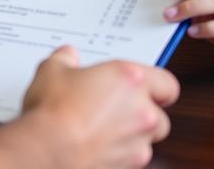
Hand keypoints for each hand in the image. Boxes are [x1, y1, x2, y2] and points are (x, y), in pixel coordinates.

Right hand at [15, 47, 177, 167]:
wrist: (46, 150)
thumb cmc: (55, 110)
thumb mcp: (53, 69)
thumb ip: (66, 59)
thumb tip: (68, 56)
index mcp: (131, 80)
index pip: (167, 84)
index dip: (158, 86)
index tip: (145, 87)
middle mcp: (142, 112)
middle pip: (160, 116)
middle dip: (143, 113)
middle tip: (117, 107)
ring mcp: (136, 145)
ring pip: (146, 141)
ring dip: (131, 136)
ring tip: (103, 129)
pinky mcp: (125, 168)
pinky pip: (129, 159)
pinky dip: (118, 154)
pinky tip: (95, 145)